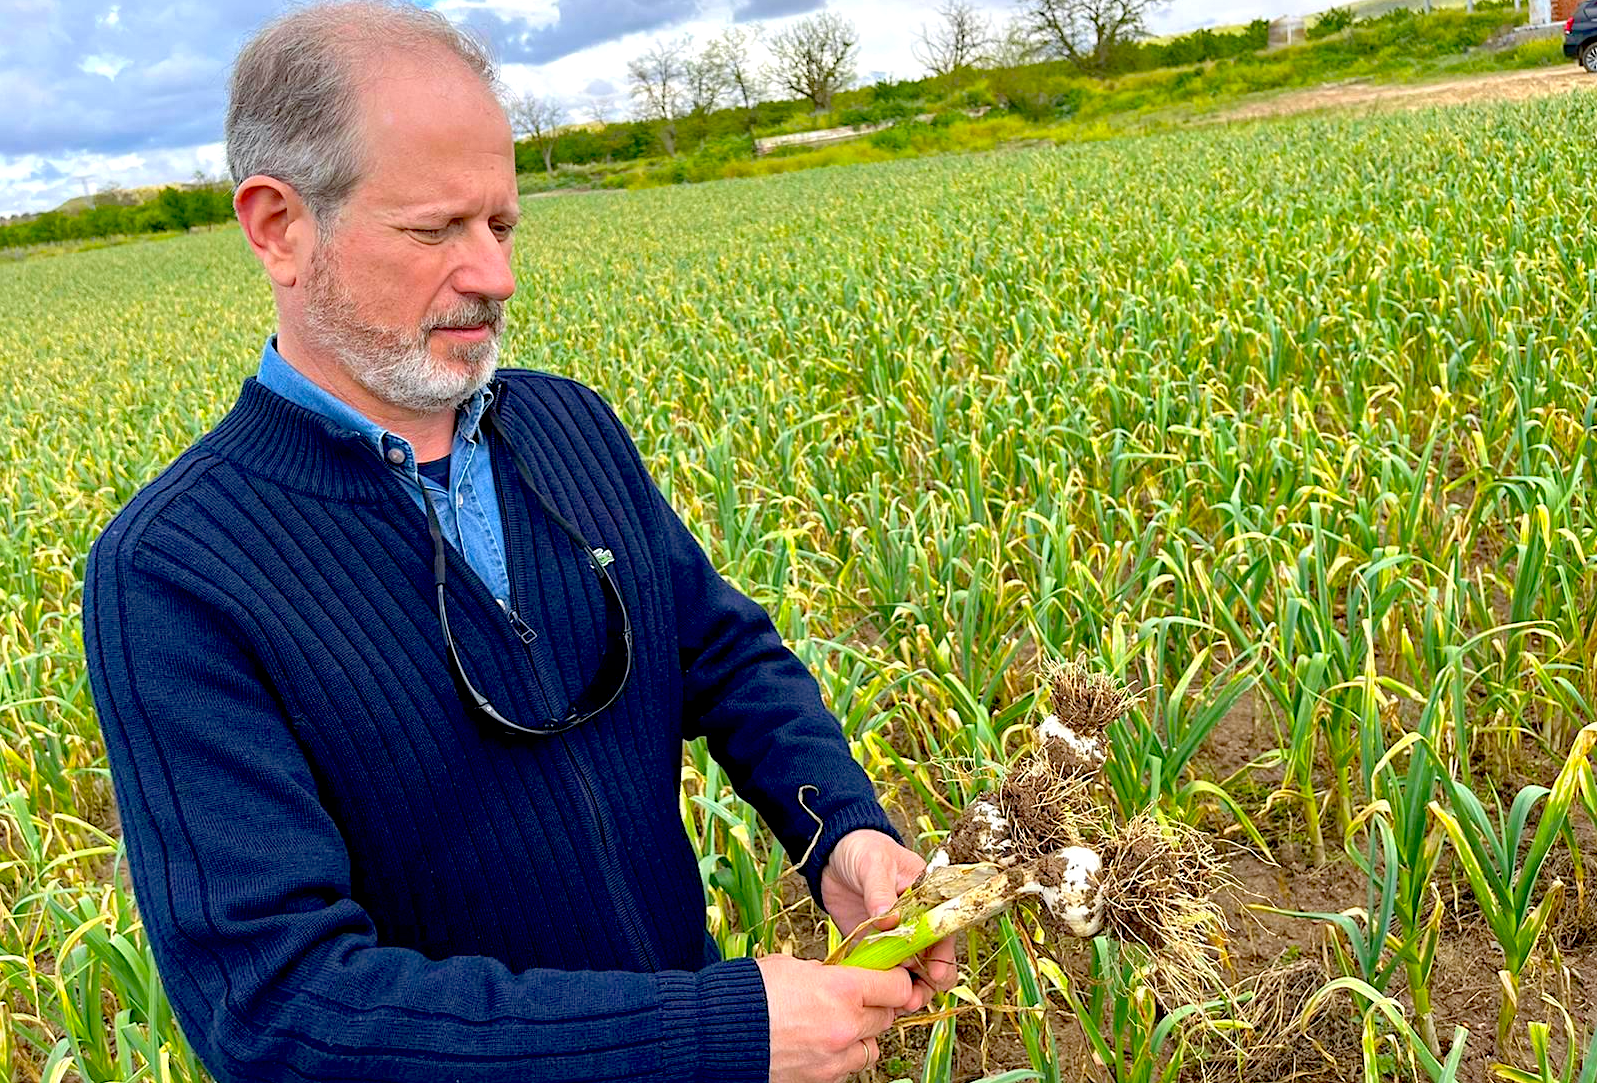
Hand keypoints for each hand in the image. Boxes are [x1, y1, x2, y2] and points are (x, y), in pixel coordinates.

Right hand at [757, 952, 913, 1082]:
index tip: (889, 977)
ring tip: (836, 1025)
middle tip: (857, 998)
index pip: (896, 987)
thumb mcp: (792, 966)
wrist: (715, 1032)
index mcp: (842, 989)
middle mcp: (846, 1026)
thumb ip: (824, 973)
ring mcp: (835, 1058)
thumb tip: (839, 976)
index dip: (895, 981)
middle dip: (876, 1006)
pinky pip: (847, 1068)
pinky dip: (841, 1056)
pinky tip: (819, 1044)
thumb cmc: (749, 993)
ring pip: (871, 1047)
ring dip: (861, 1035)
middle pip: (886, 1018)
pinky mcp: (822, 1080)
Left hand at [818, 829, 958, 1011]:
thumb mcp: (874, 863)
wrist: (832, 852)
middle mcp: (915, 921)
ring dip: (907, 988)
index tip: (935, 973)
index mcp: (927, 898)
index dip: (943, 955)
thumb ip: (881, 892)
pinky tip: (875, 997)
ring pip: (909, 970)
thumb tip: (889, 919)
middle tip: (914, 996)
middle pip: (932, 958)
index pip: (943, 931)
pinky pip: (881, 969)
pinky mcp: (872, 944)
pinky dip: (881, 985)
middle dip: (928, 981)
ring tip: (898, 1004)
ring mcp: (894, 935)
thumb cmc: (863, 848)